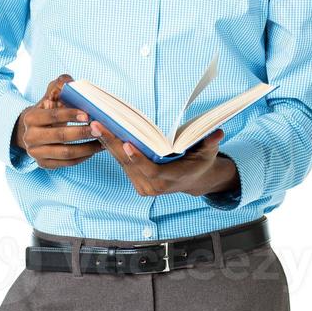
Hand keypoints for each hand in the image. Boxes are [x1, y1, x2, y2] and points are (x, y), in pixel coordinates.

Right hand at [12, 75, 104, 169]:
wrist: (33, 130)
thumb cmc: (48, 109)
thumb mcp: (51, 95)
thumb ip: (60, 85)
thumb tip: (70, 82)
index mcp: (31, 117)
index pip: (53, 116)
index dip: (71, 115)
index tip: (88, 115)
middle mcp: (30, 137)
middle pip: (60, 136)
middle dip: (82, 132)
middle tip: (100, 129)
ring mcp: (36, 153)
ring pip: (66, 153)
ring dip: (87, 148)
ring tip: (103, 141)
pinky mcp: (44, 164)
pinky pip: (67, 163)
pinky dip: (83, 157)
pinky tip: (95, 149)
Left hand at [88, 121, 226, 196]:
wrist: (194, 180)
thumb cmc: (200, 162)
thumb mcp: (208, 153)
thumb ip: (210, 143)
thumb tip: (217, 132)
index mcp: (169, 180)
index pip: (150, 171)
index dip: (138, 159)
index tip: (127, 144)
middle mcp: (152, 186)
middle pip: (128, 163)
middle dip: (111, 143)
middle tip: (97, 125)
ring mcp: (142, 185)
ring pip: (120, 162)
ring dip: (106, 143)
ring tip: (94, 124)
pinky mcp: (135, 180)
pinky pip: (120, 163)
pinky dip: (110, 147)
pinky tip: (100, 131)